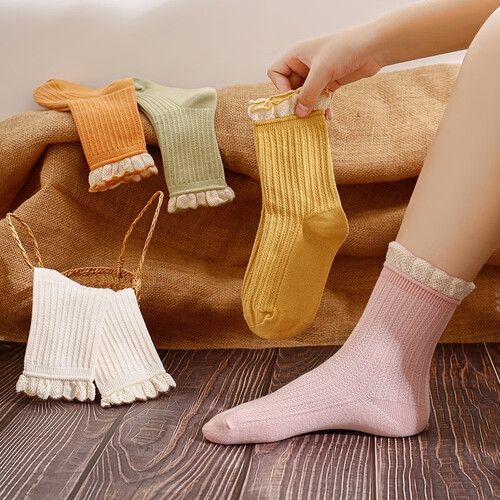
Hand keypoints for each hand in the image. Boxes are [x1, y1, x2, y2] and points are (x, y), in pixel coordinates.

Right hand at [267, 24, 384, 118]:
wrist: (374, 47)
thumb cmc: (345, 50)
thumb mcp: (322, 72)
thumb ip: (308, 94)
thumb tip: (299, 114)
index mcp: (297, 55)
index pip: (276, 72)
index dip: (280, 87)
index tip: (292, 98)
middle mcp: (305, 64)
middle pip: (290, 87)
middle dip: (296, 101)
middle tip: (302, 114)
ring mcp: (318, 74)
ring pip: (306, 95)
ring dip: (310, 107)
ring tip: (315, 117)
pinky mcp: (330, 81)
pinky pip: (320, 98)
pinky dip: (322, 107)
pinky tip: (328, 115)